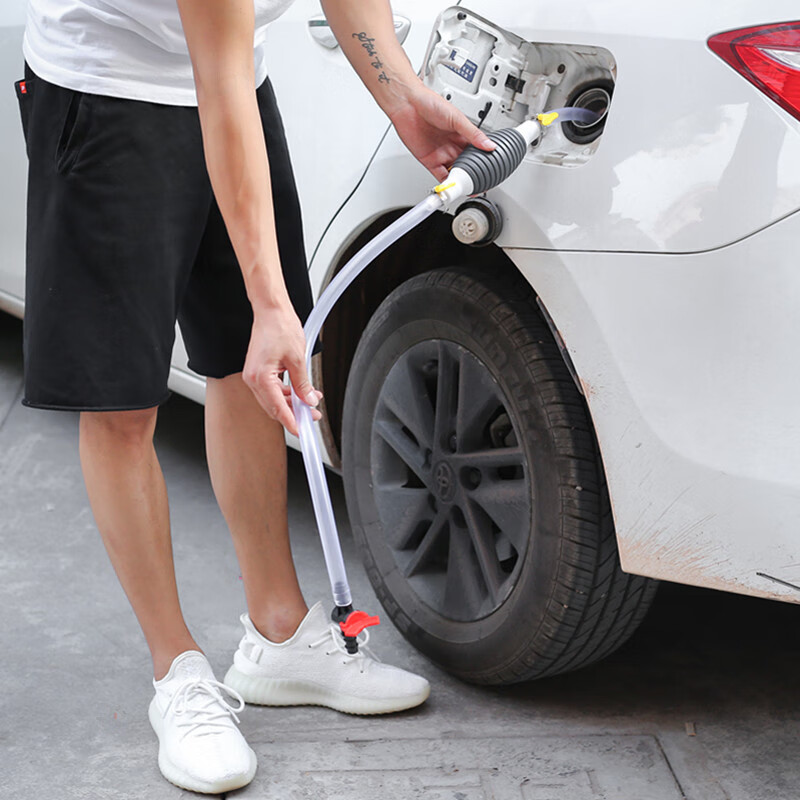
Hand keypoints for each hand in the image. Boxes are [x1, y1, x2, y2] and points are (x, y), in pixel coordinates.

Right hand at [242, 301, 322, 435]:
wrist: (271, 311)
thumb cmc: (280, 327)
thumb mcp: (297, 359)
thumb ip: (303, 384)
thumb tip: (309, 401)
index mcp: (260, 377)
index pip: (277, 408)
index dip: (291, 422)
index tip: (302, 431)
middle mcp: (253, 379)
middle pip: (274, 407)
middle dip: (295, 413)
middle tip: (313, 417)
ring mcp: (254, 376)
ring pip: (274, 399)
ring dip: (293, 402)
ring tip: (312, 402)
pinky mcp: (259, 372)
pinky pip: (273, 390)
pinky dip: (287, 393)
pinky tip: (302, 392)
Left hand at [388, 83, 494, 181]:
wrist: (407, 105)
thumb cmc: (429, 103)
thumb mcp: (457, 118)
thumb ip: (473, 134)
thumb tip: (489, 145)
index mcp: (462, 135)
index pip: (477, 152)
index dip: (484, 161)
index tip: (491, 171)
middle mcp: (453, 146)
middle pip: (467, 165)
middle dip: (473, 175)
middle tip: (480, 183)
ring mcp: (442, 154)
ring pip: (455, 172)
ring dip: (461, 181)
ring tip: (468, 188)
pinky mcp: (430, 161)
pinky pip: (440, 176)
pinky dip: (446, 184)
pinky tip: (452, 188)